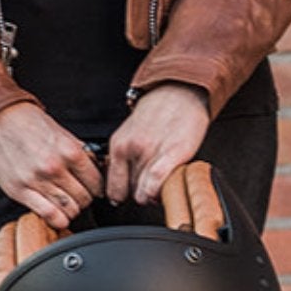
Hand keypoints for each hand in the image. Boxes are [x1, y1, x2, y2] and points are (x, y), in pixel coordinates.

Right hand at [0, 103, 103, 229]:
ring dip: (71, 209)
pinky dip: (57, 219)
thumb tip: (99, 170)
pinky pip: (49, 215)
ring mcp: (37, 181)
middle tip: (78, 193)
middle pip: (85, 199)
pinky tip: (56, 212)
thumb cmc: (29, 124)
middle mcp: (55, 168)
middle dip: (85, 198)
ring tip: (65, 201)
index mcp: (70, 151)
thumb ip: (82, 153)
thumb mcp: (63, 133)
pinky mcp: (19, 191)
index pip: (97, 183)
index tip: (93, 188)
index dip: (97, 188)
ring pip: (70, 210)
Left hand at [106, 82, 210, 205]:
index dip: (122, 196)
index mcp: (118, 145)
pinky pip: (157, 182)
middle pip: (130, 191)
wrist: (178, 93)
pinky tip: (164, 190)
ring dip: (154, 194)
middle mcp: (131, 149)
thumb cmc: (157, 114)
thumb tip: (124, 186)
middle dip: (140, 194)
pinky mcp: (173, 152)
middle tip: (150, 189)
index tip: (130, 197)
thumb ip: (125, 158)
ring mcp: (150, 151)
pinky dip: (158, 192)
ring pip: (144, 191)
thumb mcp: (129, 134)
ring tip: (162, 185)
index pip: (112, 186)